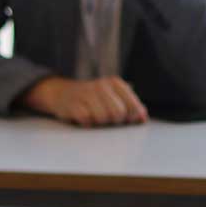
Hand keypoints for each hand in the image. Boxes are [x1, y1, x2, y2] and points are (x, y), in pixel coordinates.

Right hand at [22, 76, 147, 126]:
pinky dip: (88, 123)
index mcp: (115, 83)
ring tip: (96, 118)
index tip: (128, 121)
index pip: (132, 104)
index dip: (133, 117)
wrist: (63, 92)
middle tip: (110, 120)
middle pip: (119, 113)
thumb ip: (130, 105)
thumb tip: (143, 119)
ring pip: (103, 117)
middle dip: (116, 121)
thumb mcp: (113, 96)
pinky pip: (87, 120)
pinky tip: (85, 118)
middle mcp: (102, 86)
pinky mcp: (73, 104)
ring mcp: (86, 94)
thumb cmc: (94, 98)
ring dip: (101, 123)